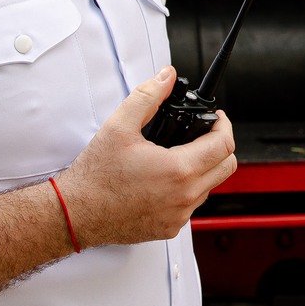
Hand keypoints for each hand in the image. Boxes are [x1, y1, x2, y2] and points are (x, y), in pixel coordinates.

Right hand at [57, 66, 236, 247]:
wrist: (77, 212)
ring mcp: (178, 216)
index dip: (224, 126)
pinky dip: (188, 189)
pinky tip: (167, 178)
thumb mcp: (120, 125)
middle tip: (204, 134)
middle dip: (220, 146)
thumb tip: (166, 77)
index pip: (224, 146)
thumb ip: (148, 95)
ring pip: (210, 187)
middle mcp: (184, 196)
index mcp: (178, 170)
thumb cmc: (95, 176)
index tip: (216, 119)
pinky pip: (192, 205)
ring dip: (204, 168)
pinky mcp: (170, 228)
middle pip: (227, 167)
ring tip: (181, 154)